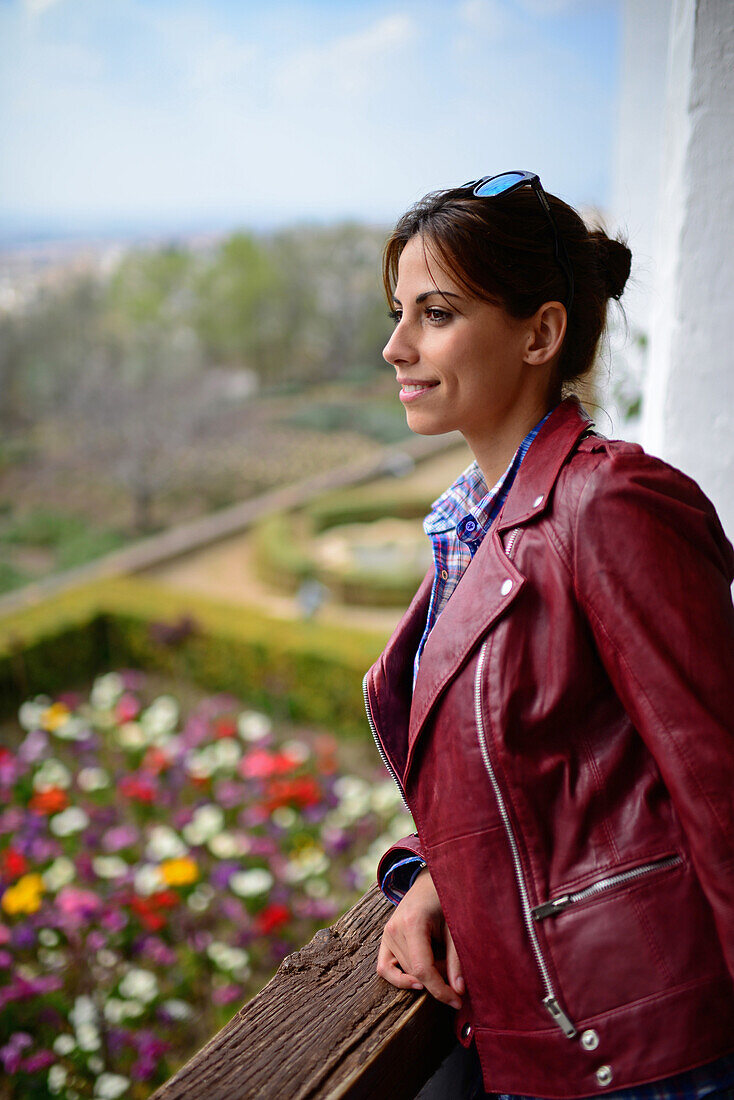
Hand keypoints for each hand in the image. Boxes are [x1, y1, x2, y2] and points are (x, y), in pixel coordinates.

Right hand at [377, 868, 463, 1009]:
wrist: (430, 882)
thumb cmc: (445, 900)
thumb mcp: (455, 926)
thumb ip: (456, 959)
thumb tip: (459, 991)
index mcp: (412, 923)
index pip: (422, 969)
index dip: (440, 990)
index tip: (457, 1001)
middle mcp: (394, 929)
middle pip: (415, 972)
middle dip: (438, 980)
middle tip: (455, 968)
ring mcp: (387, 934)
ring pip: (405, 972)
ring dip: (425, 975)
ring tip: (441, 958)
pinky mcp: (385, 938)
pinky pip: (385, 969)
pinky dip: (400, 979)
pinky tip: (418, 980)